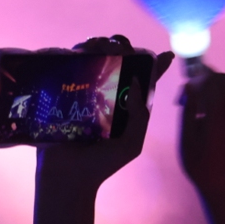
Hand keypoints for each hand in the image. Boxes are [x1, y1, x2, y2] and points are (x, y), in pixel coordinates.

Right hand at [37, 36, 173, 191]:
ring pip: (88, 60)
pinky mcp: (58, 94)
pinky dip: (70, 54)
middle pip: (113, 63)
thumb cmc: (101, 165)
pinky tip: (77, 51)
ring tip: (98, 45)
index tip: (165, 55)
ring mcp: (80, 94)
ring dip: (95, 46)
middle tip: (118, 46)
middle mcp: (102, 96)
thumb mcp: (131, 143)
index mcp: (122, 107)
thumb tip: (137, 80)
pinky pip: (63, 68)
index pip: (140, 80)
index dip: (152, 64)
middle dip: (118, 47)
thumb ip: (140, 114)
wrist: (67, 178)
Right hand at [178, 63, 224, 196]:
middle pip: (224, 78)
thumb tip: (190, 85)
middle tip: (189, 94)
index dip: (197, 77)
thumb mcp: (187, 136)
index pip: (212, 79)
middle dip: (206, 78)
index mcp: (218, 112)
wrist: (219, 182)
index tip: (183, 91)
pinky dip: (215, 97)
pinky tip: (202, 114)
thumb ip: (189, 108)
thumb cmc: (198, 162)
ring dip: (211, 87)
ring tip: (194, 105)